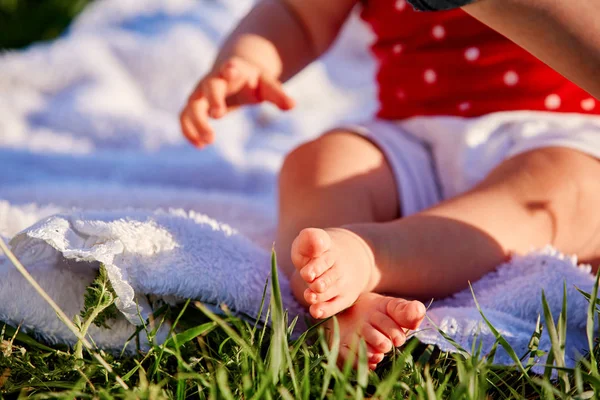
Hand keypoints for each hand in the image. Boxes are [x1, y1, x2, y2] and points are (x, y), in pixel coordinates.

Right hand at [180, 57, 294, 147]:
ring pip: (191, 106)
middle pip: (207, 88)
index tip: (230, 72)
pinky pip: (185, 117)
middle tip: (218, 117)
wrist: (234, 72)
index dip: (228, 70)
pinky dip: (189, 131)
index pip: (227, 69)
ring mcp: (201, 93)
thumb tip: (292, 106)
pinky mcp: (195, 106)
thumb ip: (278, 94)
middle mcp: (212, 80)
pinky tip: (199, 145)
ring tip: (207, 142)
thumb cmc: (254, 81)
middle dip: (212, 101)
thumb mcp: (268, 85)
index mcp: (232, 71)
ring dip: (196, 123)